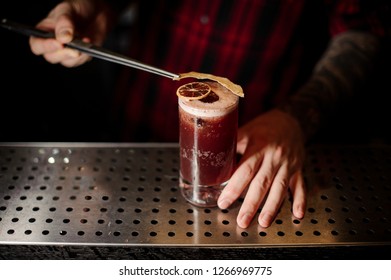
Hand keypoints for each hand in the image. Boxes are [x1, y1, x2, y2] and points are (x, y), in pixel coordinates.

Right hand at [29, 1, 111, 66]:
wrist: (96, 12)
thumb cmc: (78, 8)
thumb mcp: (68, 9)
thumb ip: (64, 23)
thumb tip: (63, 38)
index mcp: (44, 30)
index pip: (37, 44)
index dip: (45, 46)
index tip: (58, 43)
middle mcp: (54, 42)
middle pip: (51, 57)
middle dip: (62, 54)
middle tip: (74, 48)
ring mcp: (67, 50)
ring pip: (67, 61)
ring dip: (76, 55)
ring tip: (84, 40)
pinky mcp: (80, 54)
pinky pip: (80, 61)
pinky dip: (85, 54)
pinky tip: (89, 42)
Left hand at [217, 109, 306, 227]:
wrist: (290, 119)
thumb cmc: (263, 127)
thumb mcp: (245, 131)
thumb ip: (231, 147)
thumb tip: (212, 162)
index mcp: (258, 146)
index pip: (245, 170)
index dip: (234, 188)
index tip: (224, 202)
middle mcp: (274, 157)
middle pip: (262, 184)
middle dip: (251, 205)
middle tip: (242, 221)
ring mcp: (288, 164)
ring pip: (280, 188)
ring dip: (272, 207)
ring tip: (263, 223)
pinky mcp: (298, 169)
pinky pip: (300, 187)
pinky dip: (300, 201)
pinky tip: (297, 214)